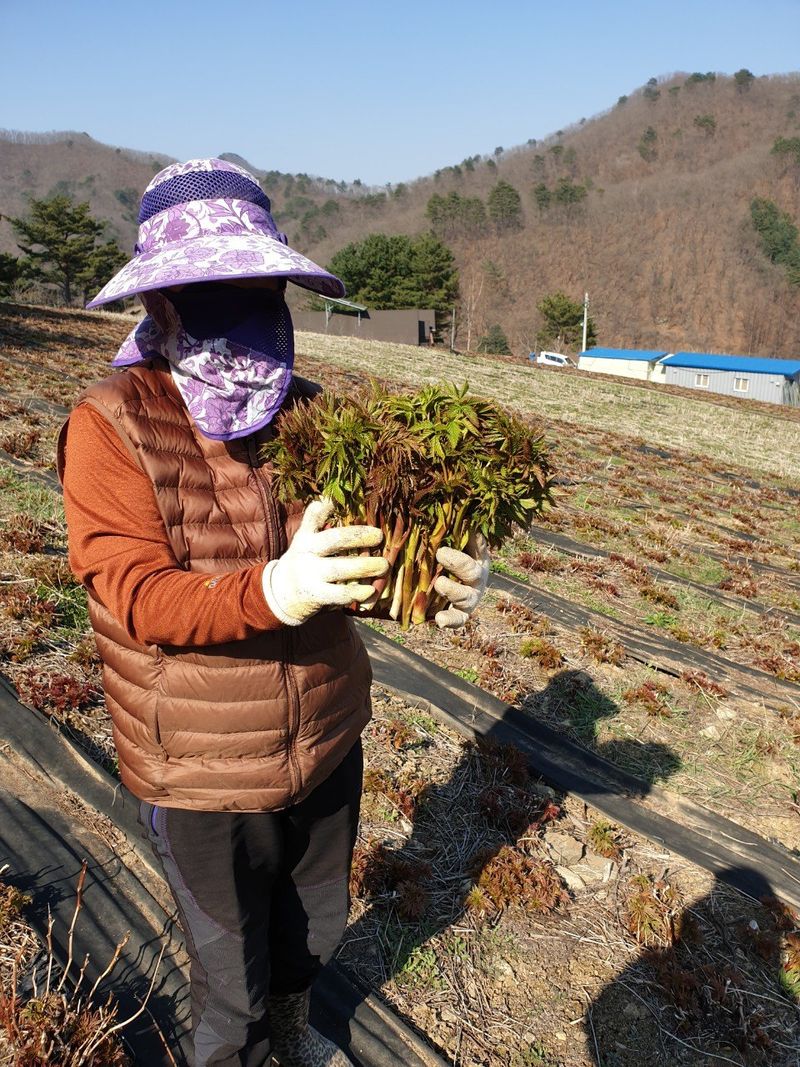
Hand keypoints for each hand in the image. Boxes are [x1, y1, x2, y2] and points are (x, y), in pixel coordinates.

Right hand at [262, 498, 388, 625]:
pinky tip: (369, 590)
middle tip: (379, 536)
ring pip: (339, 568)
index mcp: (305, 538)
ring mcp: (309, 575)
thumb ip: (315, 520)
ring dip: (363, 566)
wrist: (281, 594)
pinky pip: (337, 593)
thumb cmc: (302, 561)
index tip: (339, 501)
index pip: (314, 518)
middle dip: (358, 536)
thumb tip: (328, 497)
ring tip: (383, 565)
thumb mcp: (303, 539)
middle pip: (333, 540)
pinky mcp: (315, 596)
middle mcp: (306, 554)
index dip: (325, 508)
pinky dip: (355, 592)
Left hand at [433, 531, 489, 628]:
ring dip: (453, 591)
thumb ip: (454, 525)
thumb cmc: (449, 552)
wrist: (448, 580)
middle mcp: (476, 577)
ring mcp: (470, 597)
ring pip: (466, 598)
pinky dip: (450, 621)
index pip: (476, 547)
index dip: (465, 546)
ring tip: (439, 585)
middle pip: (472, 572)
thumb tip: (448, 498)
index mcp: (477, 555)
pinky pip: (458, 619)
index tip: (444, 547)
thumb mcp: (453, 537)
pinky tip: (438, 621)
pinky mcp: (460, 613)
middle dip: (457, 564)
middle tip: (440, 554)